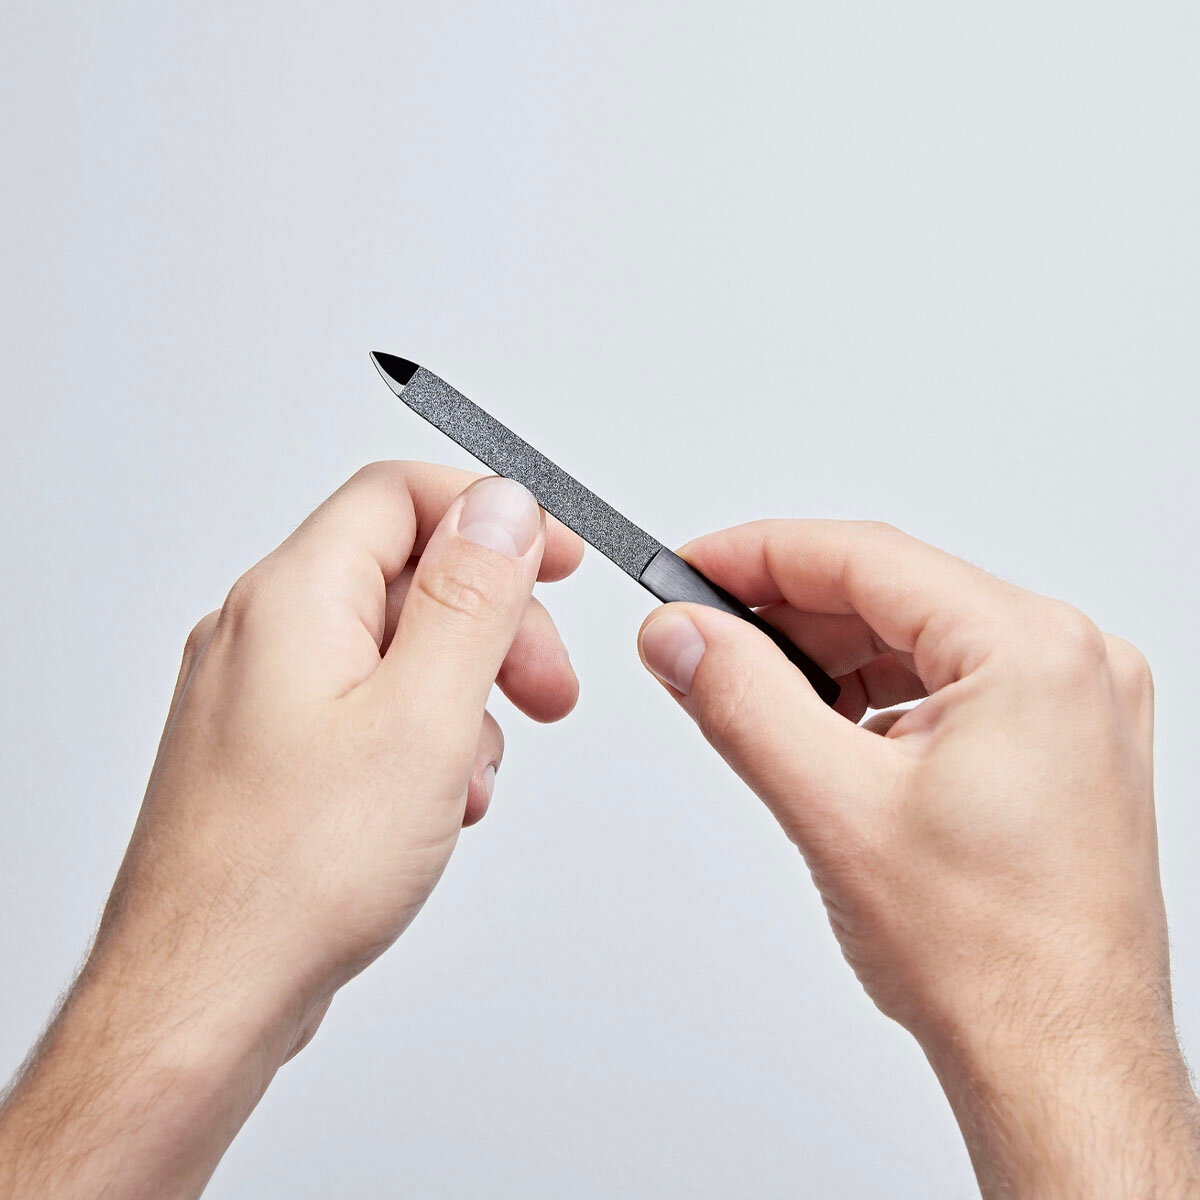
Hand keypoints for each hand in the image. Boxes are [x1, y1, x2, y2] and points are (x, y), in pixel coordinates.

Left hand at [0, 462, 581, 1199]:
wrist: (205, 995)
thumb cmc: (292, 875)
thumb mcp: (424, 717)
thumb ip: (471, 597)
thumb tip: (502, 506)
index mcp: (295, 598)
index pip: (401, 494)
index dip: (493, 514)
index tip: (557, 559)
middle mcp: (266, 632)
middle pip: (406, 572)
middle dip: (494, 622)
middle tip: (546, 685)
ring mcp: (263, 693)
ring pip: (395, 648)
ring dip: (462, 694)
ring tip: (476, 770)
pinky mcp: (273, 748)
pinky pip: (368, 707)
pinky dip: (421, 737)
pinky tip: (437, 802)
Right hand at [638, 519, 1199, 1197]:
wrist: (1060, 1063)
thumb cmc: (992, 961)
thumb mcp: (833, 808)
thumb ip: (741, 699)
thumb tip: (683, 636)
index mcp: (1033, 652)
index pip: (866, 558)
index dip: (759, 554)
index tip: (691, 568)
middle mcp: (1071, 663)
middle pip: (892, 592)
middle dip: (786, 612)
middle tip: (701, 634)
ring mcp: (1074, 704)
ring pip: (917, 638)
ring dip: (828, 656)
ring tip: (753, 689)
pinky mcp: (1060, 743)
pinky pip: (949, 683)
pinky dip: (875, 695)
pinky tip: (826, 730)